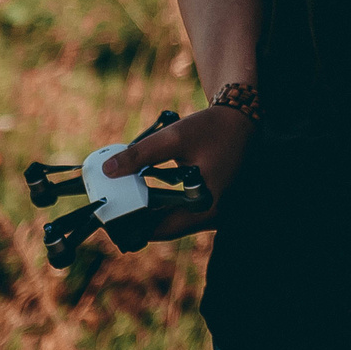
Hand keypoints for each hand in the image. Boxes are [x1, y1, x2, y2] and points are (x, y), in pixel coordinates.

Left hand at [101, 103, 252, 239]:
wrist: (242, 119)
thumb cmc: (213, 128)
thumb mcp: (174, 137)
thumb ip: (140, 155)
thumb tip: (108, 169)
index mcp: (207, 206)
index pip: (161, 230)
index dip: (132, 227)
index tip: (110, 220)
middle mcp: (214, 215)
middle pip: (167, 228)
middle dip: (139, 219)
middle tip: (114, 208)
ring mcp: (215, 211)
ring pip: (175, 222)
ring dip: (152, 213)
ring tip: (126, 200)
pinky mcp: (213, 203)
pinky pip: (185, 213)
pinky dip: (165, 206)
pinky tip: (148, 194)